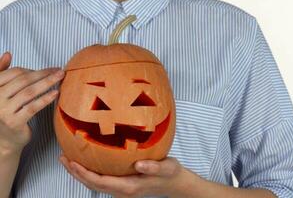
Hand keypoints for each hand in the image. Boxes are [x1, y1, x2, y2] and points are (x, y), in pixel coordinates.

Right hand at [0, 52, 64, 153]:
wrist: (3, 142)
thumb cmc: (5, 113)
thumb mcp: (0, 92)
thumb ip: (2, 73)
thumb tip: (8, 54)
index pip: (13, 72)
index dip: (32, 69)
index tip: (48, 69)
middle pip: (23, 80)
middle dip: (44, 73)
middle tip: (59, 70)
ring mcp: (3, 111)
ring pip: (29, 92)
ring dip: (47, 82)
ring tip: (60, 78)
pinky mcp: (14, 122)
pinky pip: (33, 107)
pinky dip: (45, 98)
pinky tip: (56, 93)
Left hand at [60, 155, 200, 197]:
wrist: (174, 183)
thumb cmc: (170, 174)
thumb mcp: (167, 168)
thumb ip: (154, 167)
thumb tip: (139, 165)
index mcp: (129, 187)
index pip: (100, 182)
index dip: (84, 173)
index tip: (72, 162)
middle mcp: (122, 190)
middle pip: (93, 184)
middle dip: (76, 172)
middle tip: (62, 158)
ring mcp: (121, 189)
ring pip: (95, 183)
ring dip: (81, 172)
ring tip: (68, 159)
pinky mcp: (123, 184)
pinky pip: (102, 179)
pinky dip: (91, 172)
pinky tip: (87, 161)